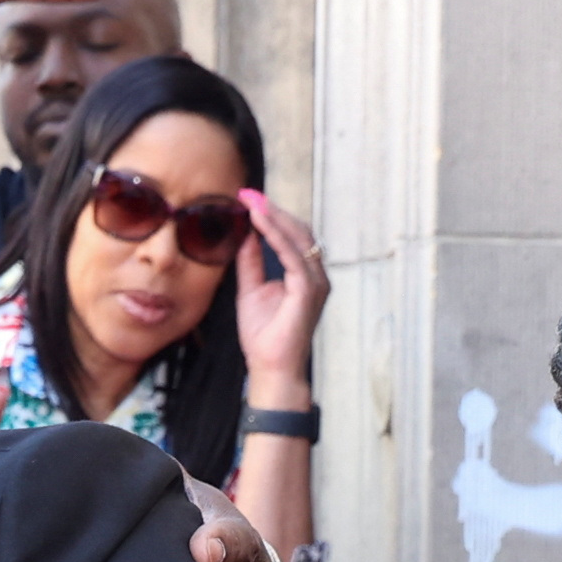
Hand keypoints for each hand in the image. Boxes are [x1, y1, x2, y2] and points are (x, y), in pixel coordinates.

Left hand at [233, 188, 330, 392]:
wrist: (270, 368)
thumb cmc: (264, 337)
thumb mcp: (251, 290)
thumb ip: (252, 262)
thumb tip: (246, 235)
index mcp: (304, 275)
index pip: (292, 237)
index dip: (272, 217)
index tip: (249, 199)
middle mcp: (315, 275)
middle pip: (298, 231)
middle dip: (273, 210)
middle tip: (249, 193)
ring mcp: (315, 282)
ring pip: (297, 238)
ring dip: (274, 217)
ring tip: (252, 201)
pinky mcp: (308, 290)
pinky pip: (291, 255)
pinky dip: (275, 235)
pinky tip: (259, 221)